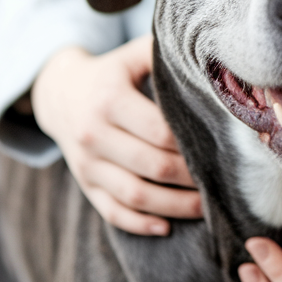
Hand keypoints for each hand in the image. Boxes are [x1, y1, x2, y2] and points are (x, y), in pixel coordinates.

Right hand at [31, 35, 201, 234]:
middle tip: (223, 179)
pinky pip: (111, 211)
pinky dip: (139, 224)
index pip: (160, 131)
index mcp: (109, 100)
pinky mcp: (84, 184)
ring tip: (205, 207)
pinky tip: (165, 227)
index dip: (192, 144)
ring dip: (174, 206)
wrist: (58, 92)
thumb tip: (214, 56)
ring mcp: (86, 164)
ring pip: (134, 195)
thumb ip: (166, 54)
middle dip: (191, 177)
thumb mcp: (132, 55)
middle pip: (153, 166)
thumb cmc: (111, 73)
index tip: (221, 148)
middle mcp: (93, 134)